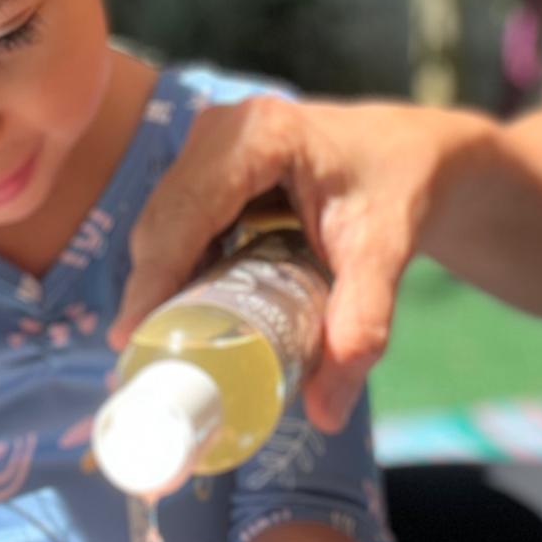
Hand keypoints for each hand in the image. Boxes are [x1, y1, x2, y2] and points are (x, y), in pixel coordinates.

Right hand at [109, 95, 487, 430]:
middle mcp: (221, 129)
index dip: (153, 278)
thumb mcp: (384, 252)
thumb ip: (361, 324)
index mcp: (258, 136)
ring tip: (162, 348)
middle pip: (164, 220)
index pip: (186, 213)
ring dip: (160, 284)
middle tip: (147, 362)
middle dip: (151, 292)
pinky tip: (188, 315)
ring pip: (164, 223)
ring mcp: (209, 143)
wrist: (411, 153)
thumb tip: (324, 412)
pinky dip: (179, 269)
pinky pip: (180, 222)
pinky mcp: (208, 164)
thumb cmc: (399, 186)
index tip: (131, 340)